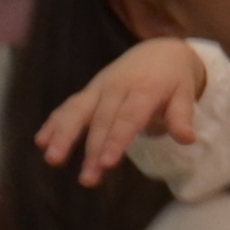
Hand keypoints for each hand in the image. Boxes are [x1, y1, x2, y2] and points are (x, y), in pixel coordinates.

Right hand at [34, 37, 207, 186]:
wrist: (159, 51)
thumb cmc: (174, 79)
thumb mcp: (185, 93)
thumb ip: (182, 116)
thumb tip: (187, 139)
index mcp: (144, 89)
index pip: (128, 117)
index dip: (116, 140)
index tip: (107, 163)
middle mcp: (117, 87)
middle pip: (102, 121)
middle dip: (92, 150)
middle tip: (88, 179)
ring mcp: (98, 89)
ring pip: (78, 112)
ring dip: (63, 135)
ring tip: (51, 158)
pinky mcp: (88, 92)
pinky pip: (69, 106)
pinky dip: (54, 122)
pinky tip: (41, 141)